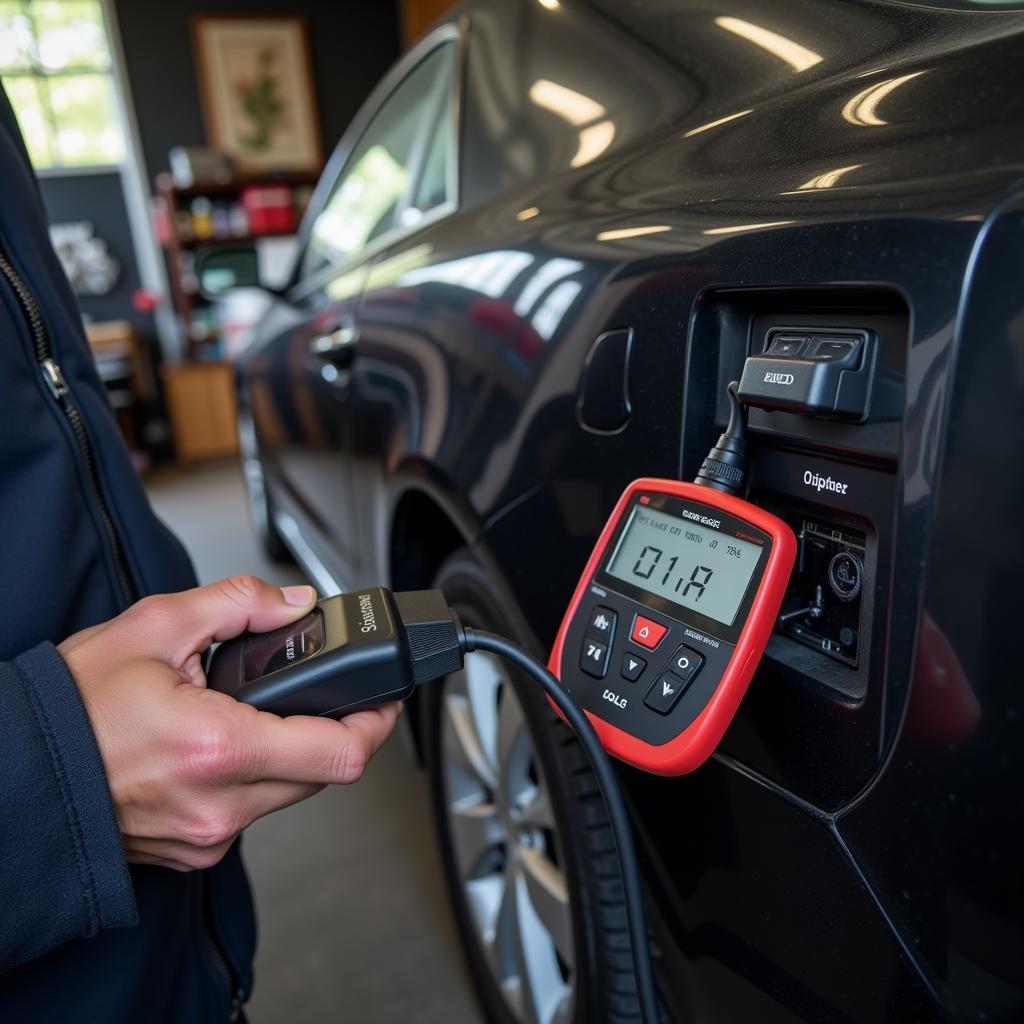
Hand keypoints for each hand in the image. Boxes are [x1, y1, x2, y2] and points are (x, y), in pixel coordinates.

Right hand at [59, 575, 400, 870]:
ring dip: (292, 752)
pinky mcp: (195, 852)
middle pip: (323, 773)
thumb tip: (291, 602)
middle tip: (321, 693)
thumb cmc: (69, 712)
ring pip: (290, 794)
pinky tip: (227, 745)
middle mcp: (220, 806)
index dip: (376, 723)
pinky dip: (256, 777)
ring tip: (260, 712)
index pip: (340, 753)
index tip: (385, 699)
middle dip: (332, 729)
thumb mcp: (153, 627)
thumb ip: (236, 604)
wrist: (16, 777)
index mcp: (218, 749)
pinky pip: (253, 811)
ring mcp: (208, 837)